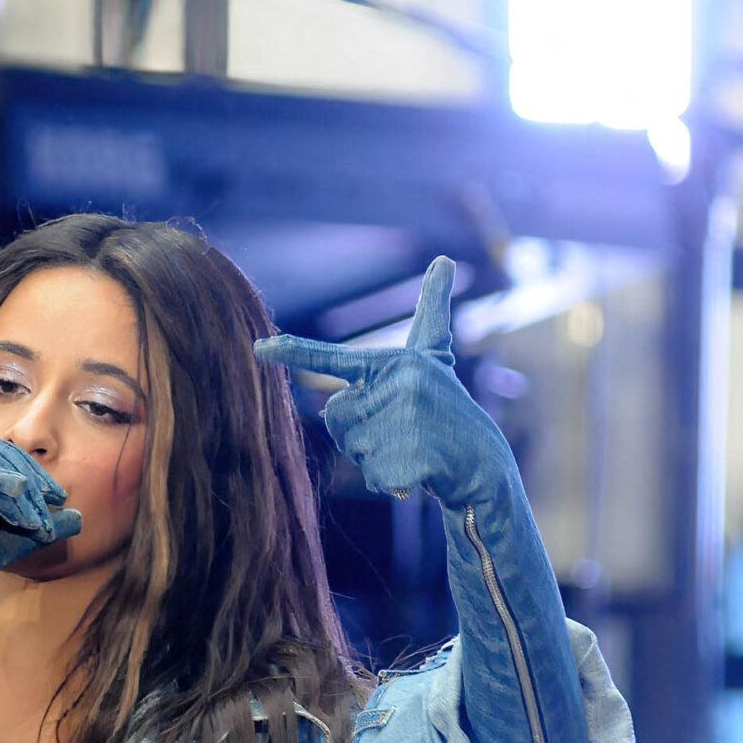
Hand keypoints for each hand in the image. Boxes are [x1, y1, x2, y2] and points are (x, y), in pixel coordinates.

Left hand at [255, 257, 507, 512]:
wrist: (483, 462)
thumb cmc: (450, 409)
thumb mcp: (437, 358)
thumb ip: (432, 312)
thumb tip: (443, 259)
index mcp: (395, 361)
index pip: (332, 358)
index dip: (293, 353)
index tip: (259, 348)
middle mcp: (398, 385)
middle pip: (336, 418)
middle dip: (360, 432)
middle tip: (403, 430)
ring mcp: (404, 423)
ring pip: (353, 450)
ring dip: (376, 459)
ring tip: (414, 448)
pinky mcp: (410, 460)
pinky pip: (374, 478)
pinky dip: (391, 483)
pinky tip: (419, 472)